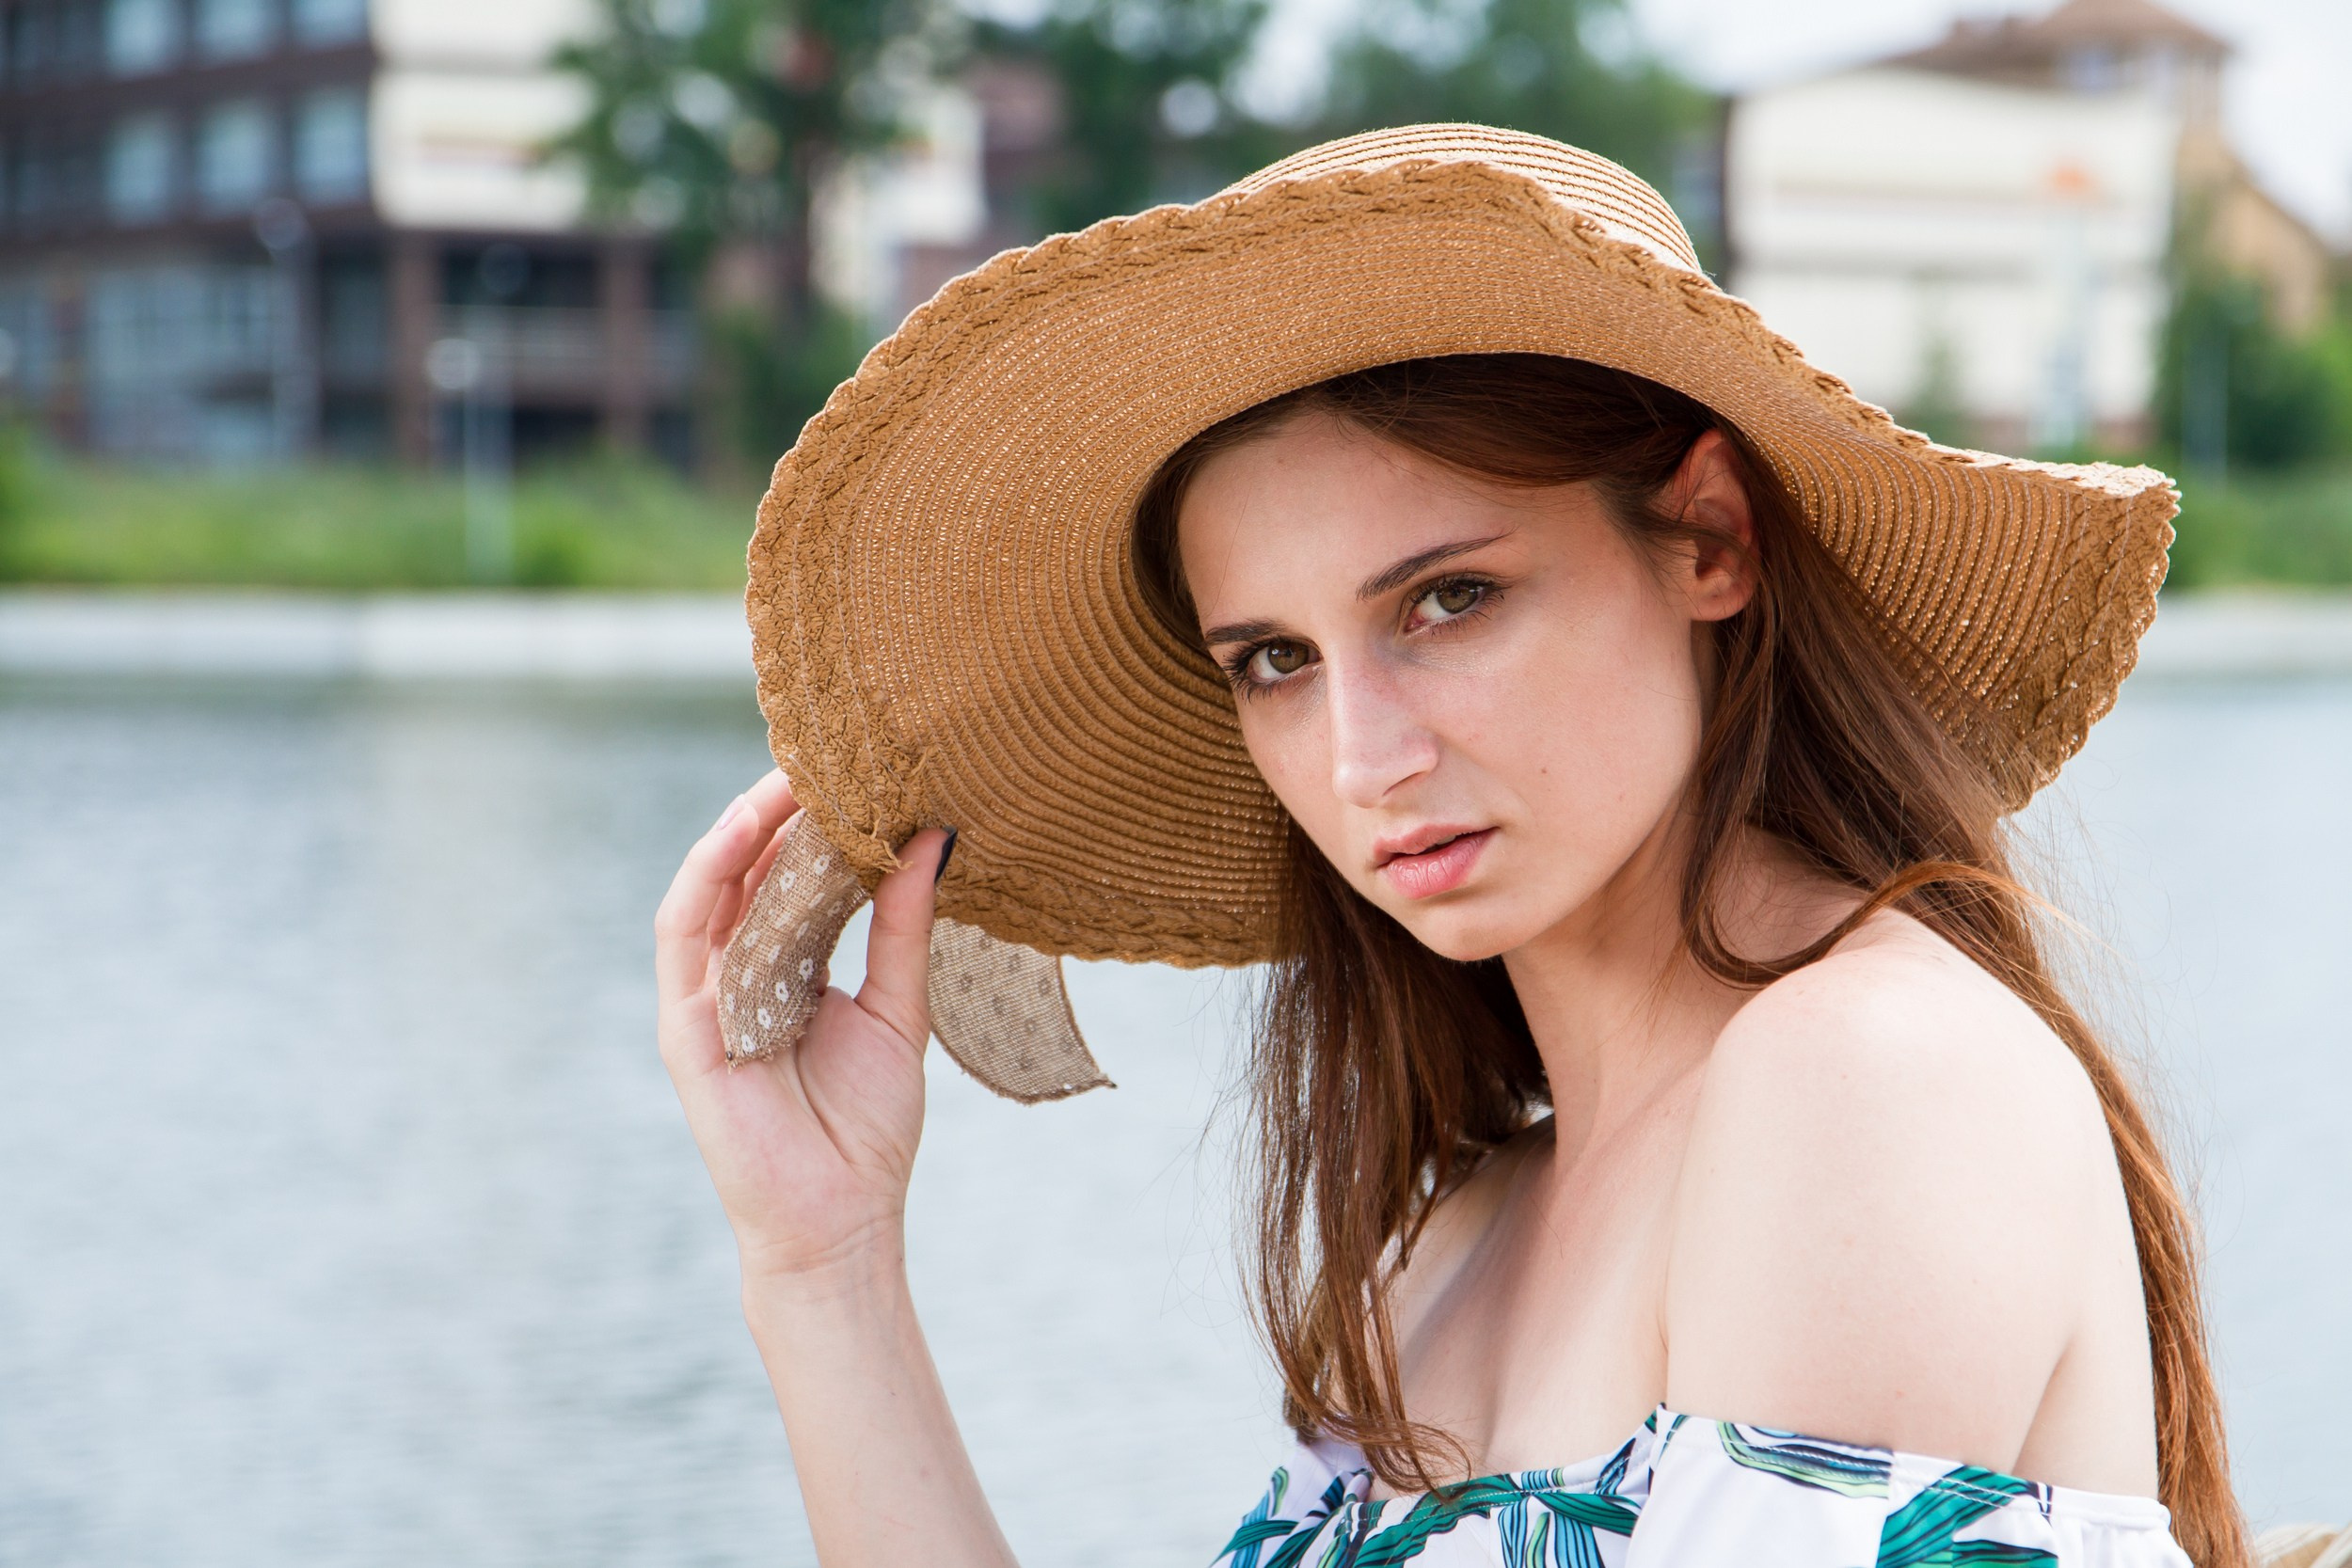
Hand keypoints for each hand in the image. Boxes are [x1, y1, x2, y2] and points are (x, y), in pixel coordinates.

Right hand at [653, 769, 950, 1283]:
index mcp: (792, 968)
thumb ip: (907, 927)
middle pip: (750, 871)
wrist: (842, 1221)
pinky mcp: (684, 1024)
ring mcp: (708, 997)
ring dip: (740, 827)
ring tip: (784, 777)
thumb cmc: (868, 1129)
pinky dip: (707, 876)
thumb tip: (937, 840)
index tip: (862, 767)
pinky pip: (682, 934)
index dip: (817, 820)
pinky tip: (740, 833)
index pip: (794, 875)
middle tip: (828, 752)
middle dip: (781, 809)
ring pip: (711, 888)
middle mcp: (744, 973)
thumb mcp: (899, 1008)